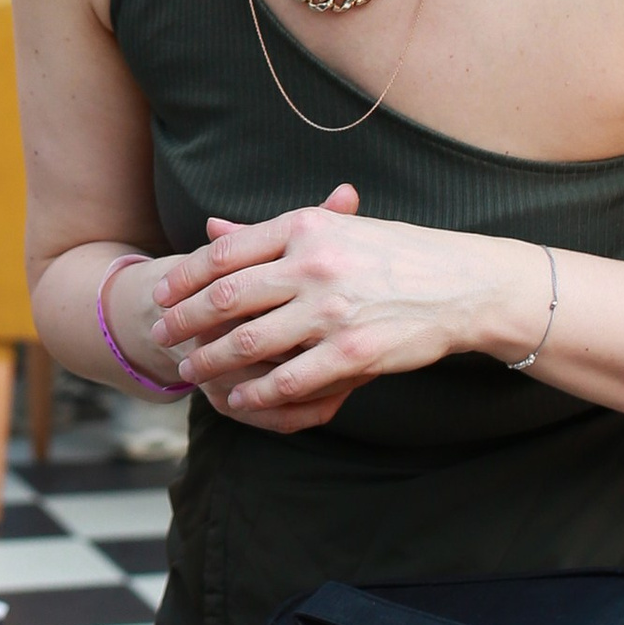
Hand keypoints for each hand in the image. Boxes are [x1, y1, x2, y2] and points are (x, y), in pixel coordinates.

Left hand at [147, 187, 543, 431]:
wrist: (463, 284)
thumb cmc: (394, 254)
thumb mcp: (332, 229)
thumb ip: (269, 234)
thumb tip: (210, 230)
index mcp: (305, 227)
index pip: (224, 254)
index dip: (184, 277)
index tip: (162, 293)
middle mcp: (313, 264)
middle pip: (225, 297)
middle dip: (184, 320)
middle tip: (161, 334)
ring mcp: (332, 310)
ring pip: (248, 342)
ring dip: (211, 360)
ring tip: (190, 369)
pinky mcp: (351, 352)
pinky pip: (288, 379)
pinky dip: (256, 392)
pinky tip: (239, 397)